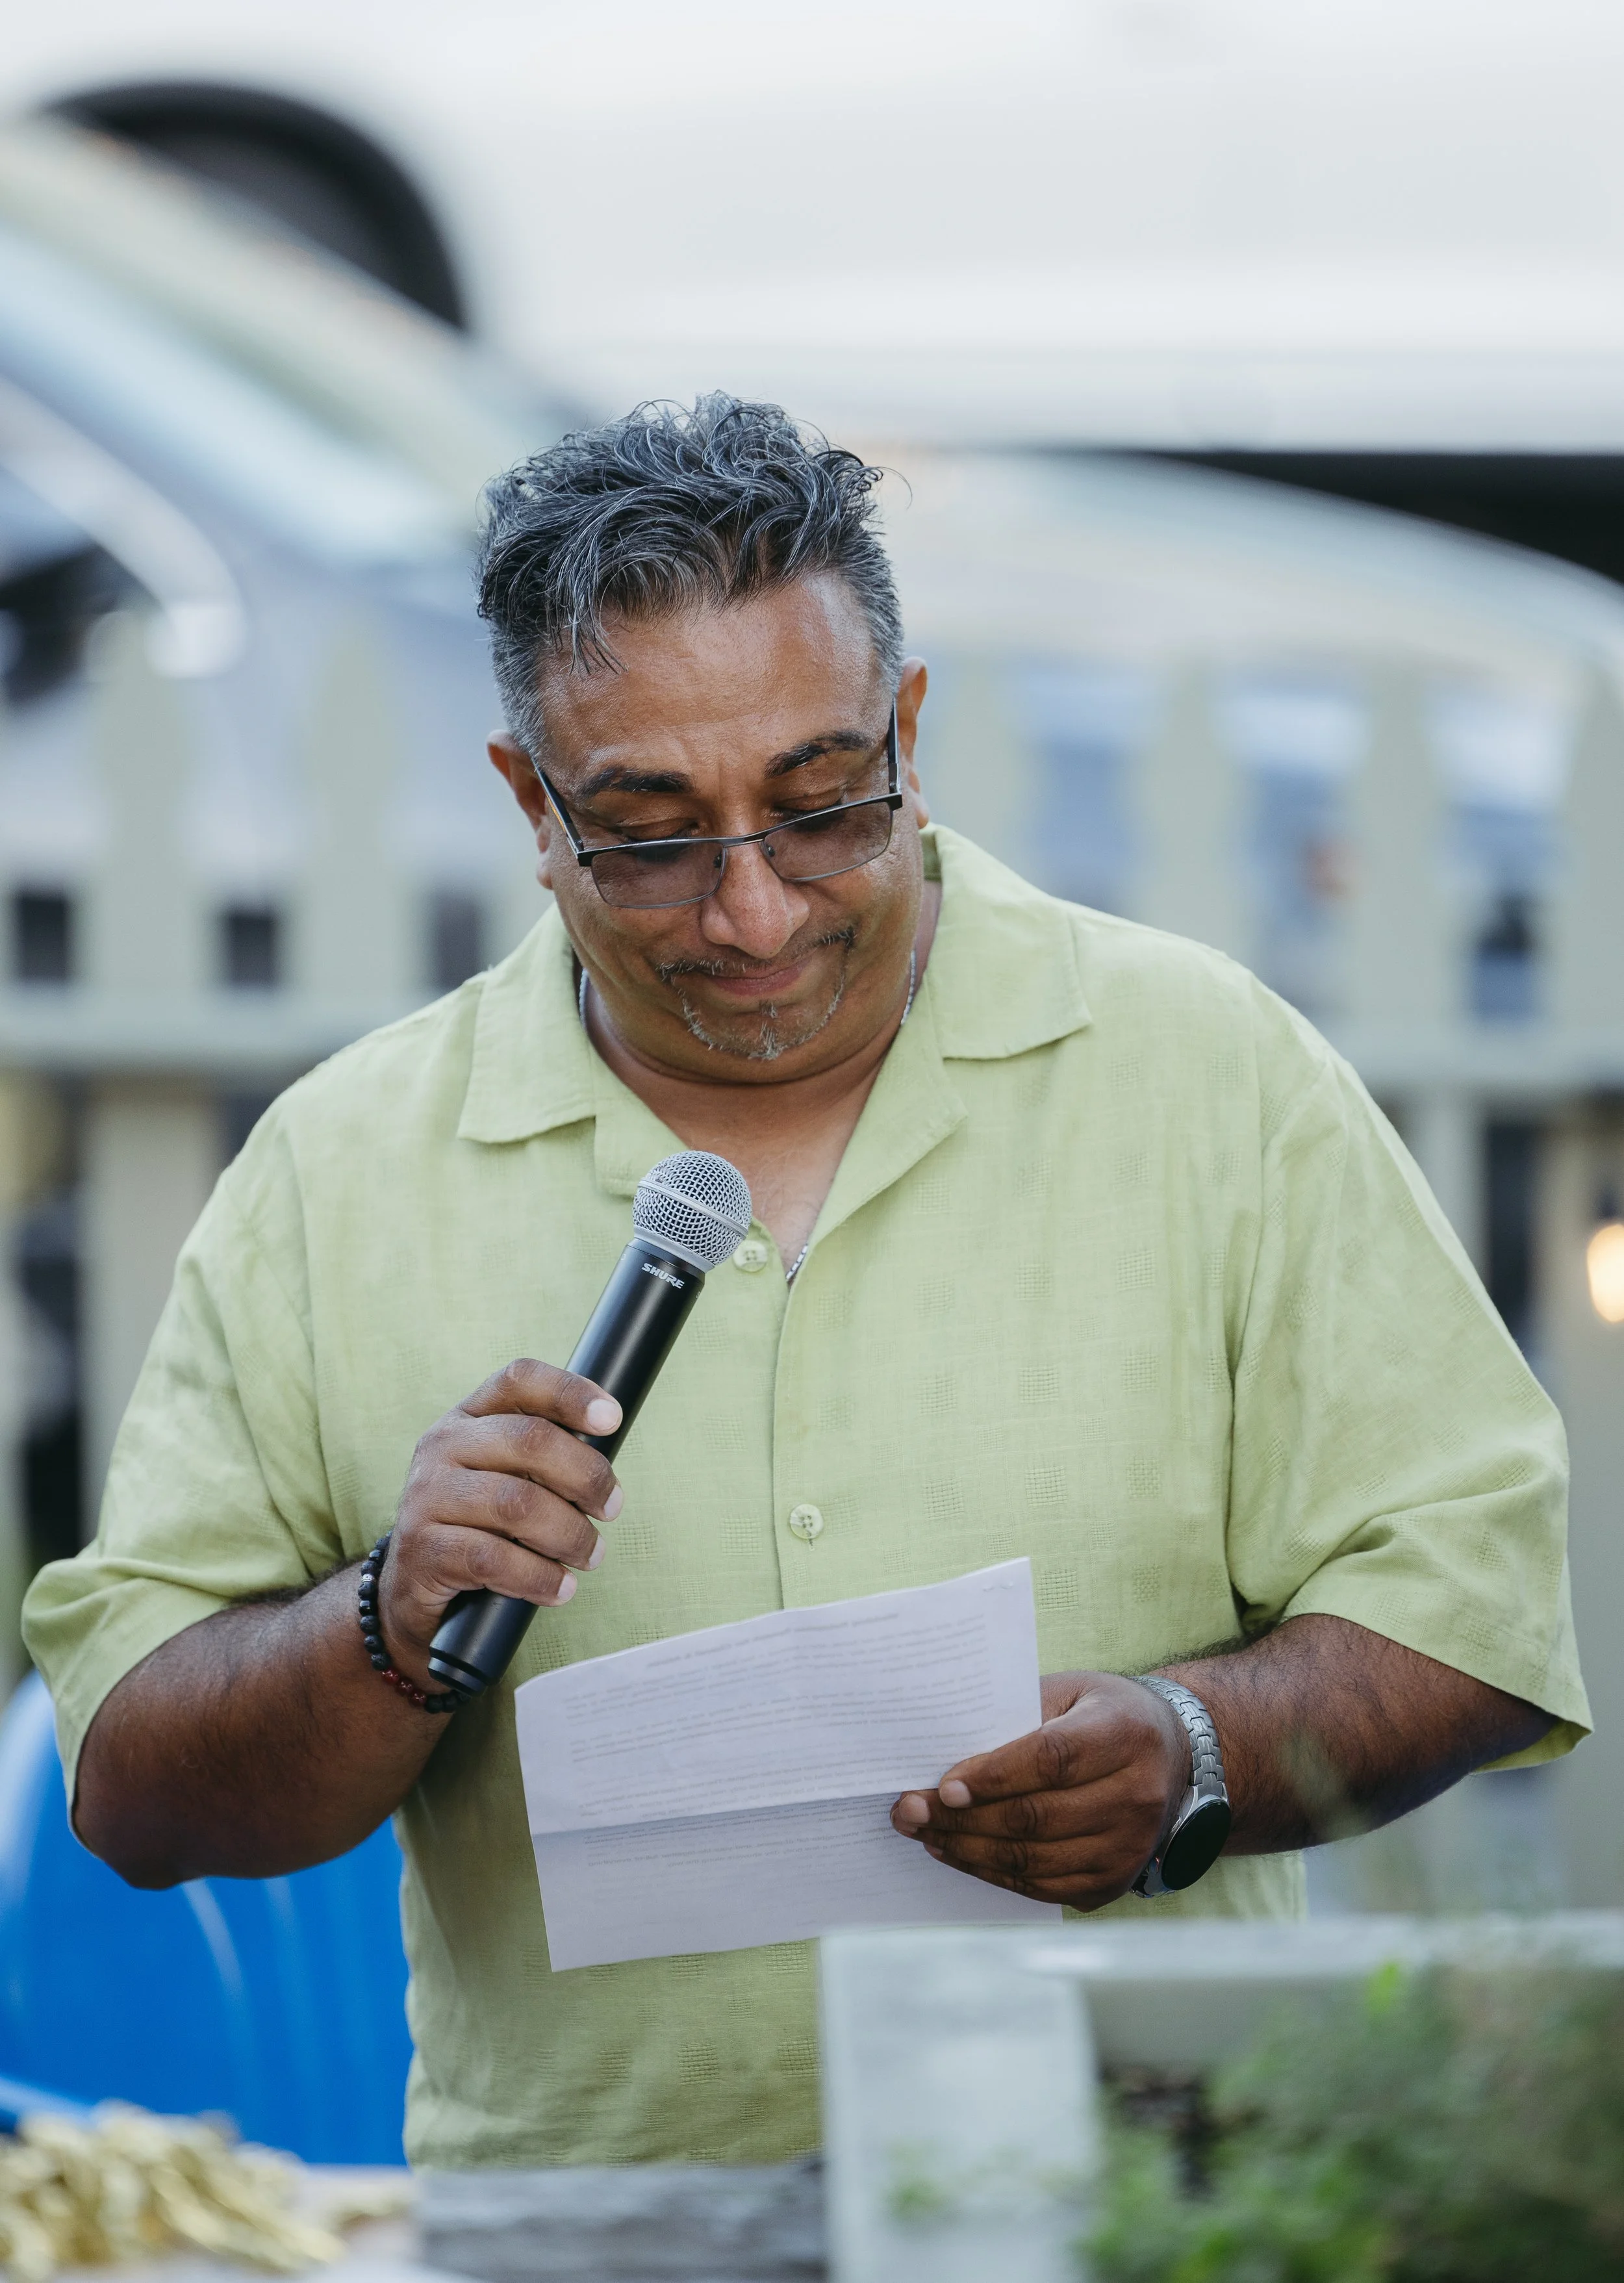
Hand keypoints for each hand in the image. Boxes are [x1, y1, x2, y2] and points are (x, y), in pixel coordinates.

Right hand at [383, 1359, 623, 1685]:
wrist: (412, 1585)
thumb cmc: (479, 1523)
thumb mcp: (504, 1475)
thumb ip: (544, 1458)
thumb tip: (606, 1469)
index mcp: (467, 1417)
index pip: (519, 1380)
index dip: (571, 1392)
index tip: (613, 1419)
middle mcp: (441, 1445)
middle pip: (530, 1440)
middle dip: (586, 1475)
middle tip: (611, 1507)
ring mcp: (426, 1496)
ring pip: (518, 1504)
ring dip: (570, 1534)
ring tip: (590, 1554)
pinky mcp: (422, 1549)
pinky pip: (495, 1559)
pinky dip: (540, 1577)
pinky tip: (560, 1587)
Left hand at [890, 1671, 1192, 1908]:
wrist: (1169, 1755)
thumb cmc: (1102, 1714)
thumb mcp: (1068, 1692)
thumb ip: (1016, 1716)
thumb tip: (943, 1752)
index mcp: (1126, 1734)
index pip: (1052, 1760)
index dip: (993, 1776)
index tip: (942, 1786)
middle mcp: (1137, 1796)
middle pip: (1037, 1816)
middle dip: (961, 1819)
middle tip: (908, 1810)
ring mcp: (1129, 1847)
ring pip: (1034, 1859)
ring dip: (967, 1850)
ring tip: (922, 1832)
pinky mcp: (1115, 1882)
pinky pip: (1043, 1886)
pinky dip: (993, 1873)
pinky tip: (958, 1853)